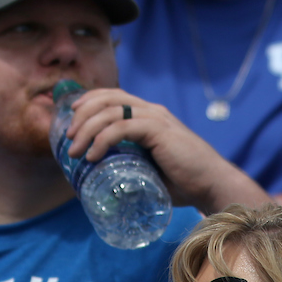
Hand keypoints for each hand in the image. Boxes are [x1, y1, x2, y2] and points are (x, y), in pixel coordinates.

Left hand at [66, 88, 269, 213]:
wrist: (213, 185)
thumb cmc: (183, 181)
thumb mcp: (149, 164)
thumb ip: (131, 160)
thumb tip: (101, 173)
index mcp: (149, 115)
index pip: (113, 96)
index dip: (89, 99)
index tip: (71, 114)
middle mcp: (151, 111)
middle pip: (107, 99)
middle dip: (82, 114)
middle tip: (68, 137)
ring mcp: (156, 119)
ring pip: (110, 112)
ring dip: (87, 129)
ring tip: (74, 151)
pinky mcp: (159, 131)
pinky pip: (122, 127)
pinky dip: (102, 139)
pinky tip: (92, 155)